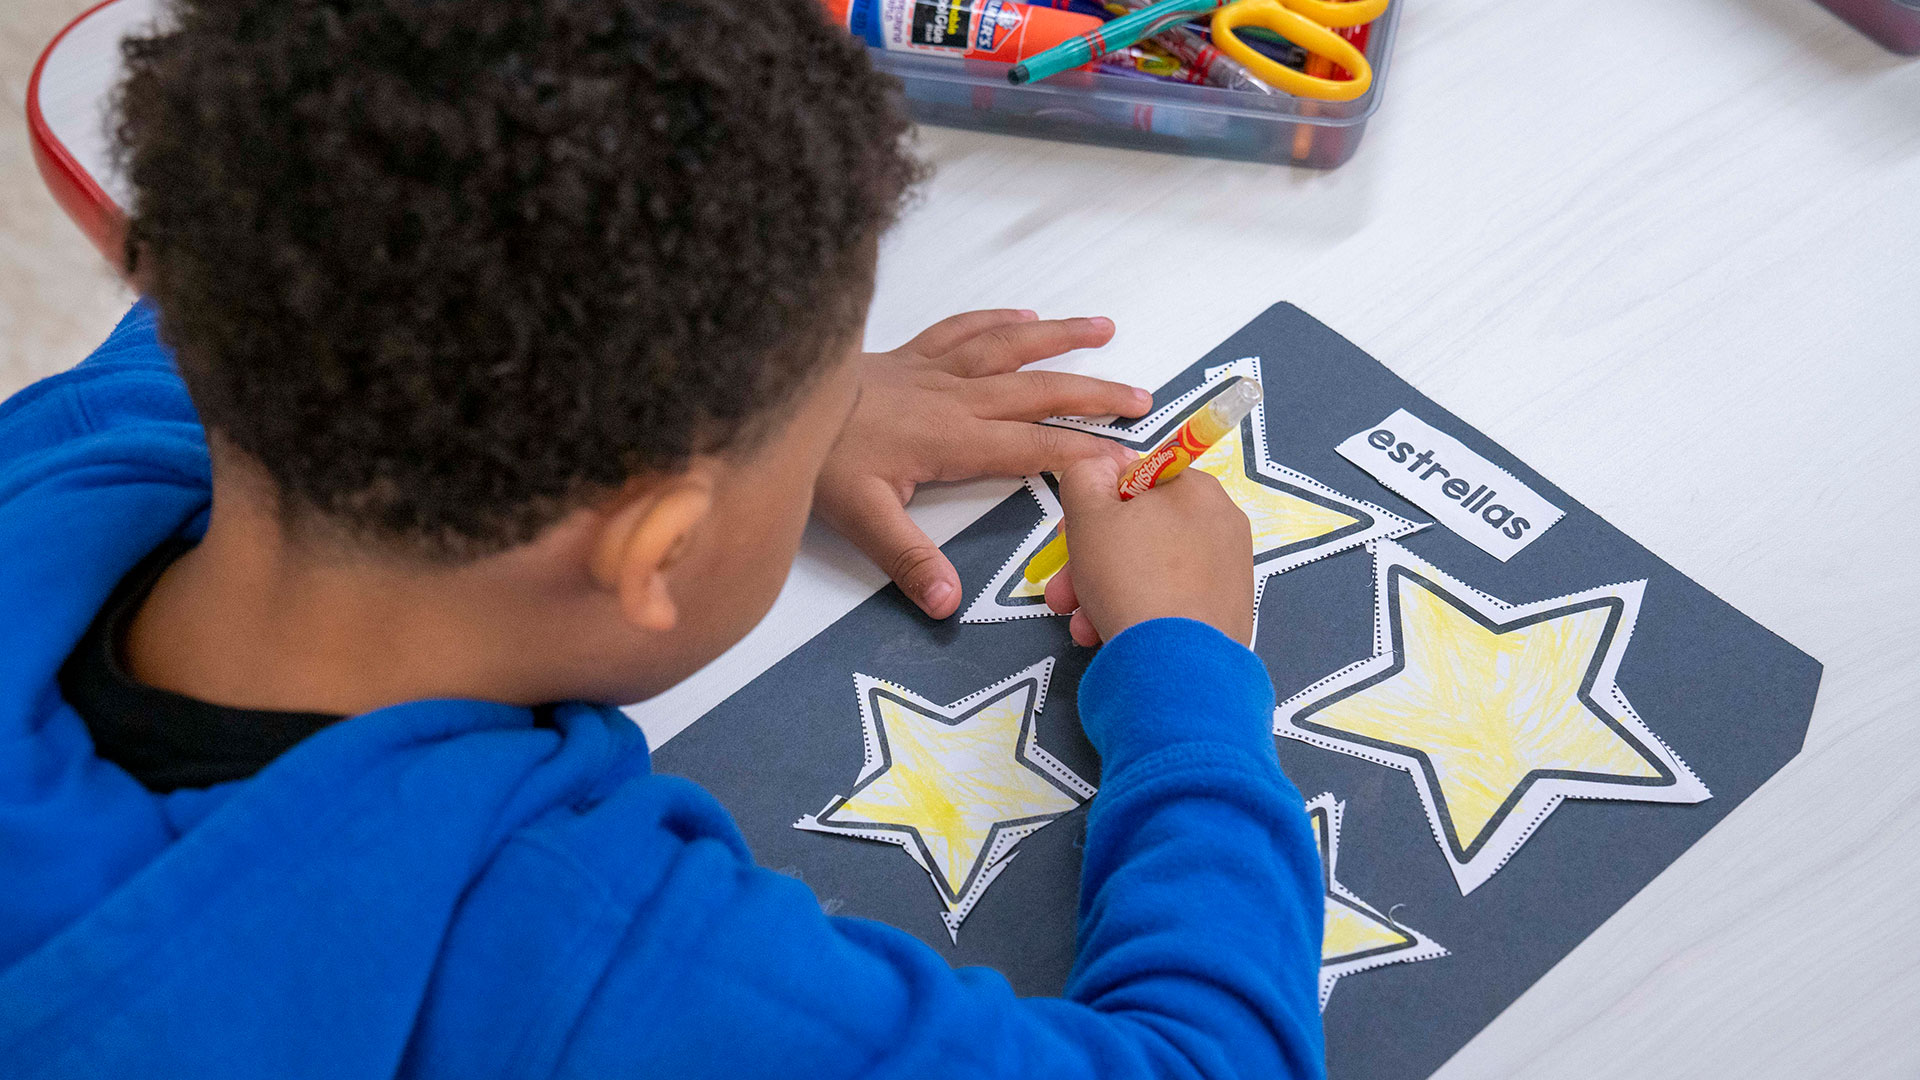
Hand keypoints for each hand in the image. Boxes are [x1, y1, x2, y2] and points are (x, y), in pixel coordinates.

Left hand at [815, 309, 1149, 617]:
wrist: (777, 396)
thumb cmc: (818, 458)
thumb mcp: (862, 520)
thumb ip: (909, 561)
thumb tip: (948, 603)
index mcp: (954, 440)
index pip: (1035, 447)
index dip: (1085, 453)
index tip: (1127, 460)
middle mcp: (955, 398)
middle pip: (1038, 390)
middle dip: (1093, 394)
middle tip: (1141, 398)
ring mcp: (933, 370)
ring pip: (1009, 347)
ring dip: (1059, 338)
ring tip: (1104, 329)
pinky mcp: (910, 355)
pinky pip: (964, 328)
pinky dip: (998, 320)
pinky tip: (1025, 315)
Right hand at [1043, 455, 1253, 647]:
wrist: (1177, 665)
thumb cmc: (1130, 577)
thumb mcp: (1088, 514)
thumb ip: (1084, 477)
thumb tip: (1099, 468)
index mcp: (1196, 489)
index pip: (1135, 481)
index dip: (1094, 507)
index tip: (1070, 538)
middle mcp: (1222, 524)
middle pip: (1140, 531)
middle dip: (1091, 560)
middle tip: (1062, 591)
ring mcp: (1229, 572)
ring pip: (1150, 570)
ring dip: (1105, 591)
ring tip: (1081, 622)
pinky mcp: (1227, 613)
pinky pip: (1171, 600)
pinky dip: (1138, 611)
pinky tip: (1109, 634)